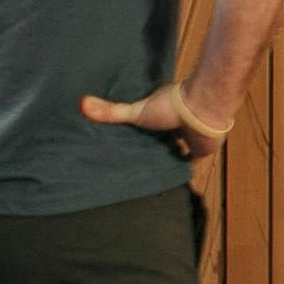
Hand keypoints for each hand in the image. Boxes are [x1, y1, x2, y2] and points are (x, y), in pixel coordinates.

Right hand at [77, 82, 231, 163]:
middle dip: (149, 146)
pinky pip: (189, 162)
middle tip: (130, 161)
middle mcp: (175, 122)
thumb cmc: (170, 108)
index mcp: (161, 110)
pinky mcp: (199, 150)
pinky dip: (181, 170)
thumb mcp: (137, 111)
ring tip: (145, 173)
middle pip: (160, 137)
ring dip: (165, 157)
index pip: (146, 121)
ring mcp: (188, 136)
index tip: (121, 140)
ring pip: (175, 148)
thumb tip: (81, 102)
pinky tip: (168, 181)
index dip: (137, 130)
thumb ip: (111, 111)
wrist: (203, 112)